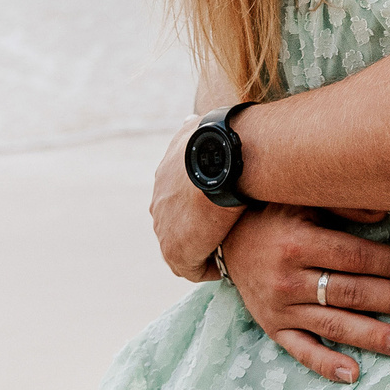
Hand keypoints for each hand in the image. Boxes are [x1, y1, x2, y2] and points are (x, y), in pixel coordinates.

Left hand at [150, 119, 245, 279]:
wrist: (222, 161)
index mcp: (165, 177)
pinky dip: (211, 267)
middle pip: (178, 224)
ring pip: (184, 247)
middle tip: (226, 230)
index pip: (177, 198)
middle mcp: (159, 204)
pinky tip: (230, 261)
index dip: (199, 204)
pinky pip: (194, 268)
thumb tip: (189, 120)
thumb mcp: (198, 127)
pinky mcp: (177, 252)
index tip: (219, 206)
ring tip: (231, 249)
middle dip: (199, 228)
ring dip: (206, 249)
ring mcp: (165, 230)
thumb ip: (190, 128)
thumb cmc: (219, 141)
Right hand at [219, 204, 389, 383]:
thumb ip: (344, 204)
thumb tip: (386, 213)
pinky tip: (353, 374)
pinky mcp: (271, 327)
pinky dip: (326, 364)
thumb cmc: (273, 213)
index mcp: (299, 242)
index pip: (355, 257)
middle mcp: (288, 278)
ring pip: (333, 325)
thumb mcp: (303, 198)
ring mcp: (279, 307)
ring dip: (373, 336)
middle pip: (351, 293)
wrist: (221, 238)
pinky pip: (301, 350)